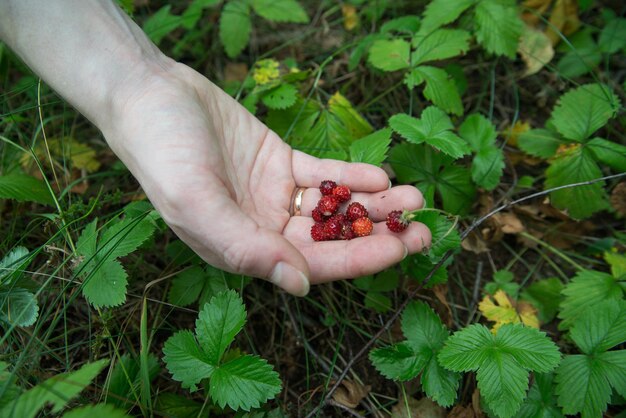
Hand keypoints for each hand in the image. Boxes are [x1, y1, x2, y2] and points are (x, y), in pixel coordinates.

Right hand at [101, 62, 430, 295]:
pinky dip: (350, 176)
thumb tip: (299, 286)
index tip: (402, 249)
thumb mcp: (197, 203)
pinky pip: (321, 174)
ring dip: (373, 205)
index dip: (360, 260)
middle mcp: (263, 227)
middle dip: (380, 236)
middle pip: (332, 240)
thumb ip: (246, 248)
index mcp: (245, 249)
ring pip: (333, 208)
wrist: (149, 96)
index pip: (313, 265)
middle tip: (425, 228)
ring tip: (414, 196)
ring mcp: (273, 195)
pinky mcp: (279, 162)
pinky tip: (380, 176)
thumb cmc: (162, 153)